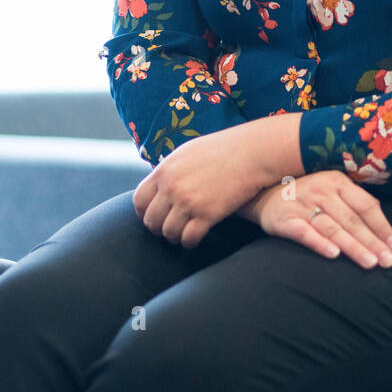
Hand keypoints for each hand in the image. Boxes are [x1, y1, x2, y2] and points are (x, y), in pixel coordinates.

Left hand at [132, 123, 277, 248]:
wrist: (252, 152)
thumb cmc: (224, 149)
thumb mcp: (188, 152)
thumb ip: (171, 170)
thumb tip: (160, 183)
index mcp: (165, 170)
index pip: (139, 200)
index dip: (144, 213)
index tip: (154, 217)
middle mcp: (172, 187)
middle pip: (151, 220)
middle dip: (159, 228)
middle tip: (170, 229)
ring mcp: (189, 201)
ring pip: (168, 232)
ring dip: (175, 237)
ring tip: (183, 234)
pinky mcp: (207, 214)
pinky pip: (189, 238)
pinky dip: (190, 242)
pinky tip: (196, 238)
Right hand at [253, 171, 391, 269]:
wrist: (263, 192)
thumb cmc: (306, 194)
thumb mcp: (329, 188)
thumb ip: (352, 202)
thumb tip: (381, 225)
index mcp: (337, 182)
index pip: (366, 205)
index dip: (381, 226)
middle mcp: (321, 191)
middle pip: (352, 220)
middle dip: (372, 242)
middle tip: (387, 262)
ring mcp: (303, 205)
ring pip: (333, 229)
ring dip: (353, 247)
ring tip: (370, 263)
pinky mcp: (285, 220)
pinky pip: (305, 233)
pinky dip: (319, 243)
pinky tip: (333, 255)